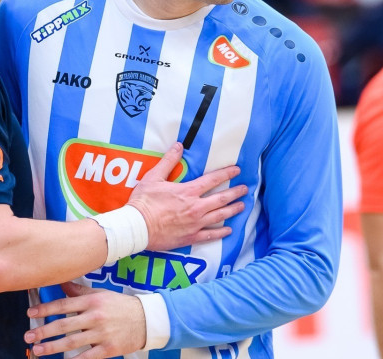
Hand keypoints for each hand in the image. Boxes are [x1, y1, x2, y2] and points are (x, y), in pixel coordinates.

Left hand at [25, 282, 145, 357]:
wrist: (146, 320)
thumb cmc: (120, 305)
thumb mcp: (101, 294)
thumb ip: (79, 292)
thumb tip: (61, 282)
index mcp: (92, 301)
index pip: (63, 305)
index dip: (45, 309)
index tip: (30, 314)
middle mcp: (95, 317)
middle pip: (64, 325)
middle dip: (43, 331)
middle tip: (28, 336)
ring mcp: (101, 334)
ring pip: (72, 343)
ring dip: (52, 347)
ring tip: (38, 350)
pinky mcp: (108, 349)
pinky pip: (87, 357)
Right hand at [127, 142, 246, 250]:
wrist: (137, 227)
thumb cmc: (144, 202)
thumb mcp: (154, 177)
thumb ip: (168, 161)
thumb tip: (178, 146)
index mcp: (188, 191)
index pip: (213, 180)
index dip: (226, 174)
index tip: (237, 170)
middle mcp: (196, 207)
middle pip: (221, 198)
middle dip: (235, 192)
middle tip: (245, 189)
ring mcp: (195, 223)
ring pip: (220, 216)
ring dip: (232, 210)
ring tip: (242, 206)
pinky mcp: (191, 237)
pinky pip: (210, 235)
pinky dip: (221, 233)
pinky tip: (228, 231)